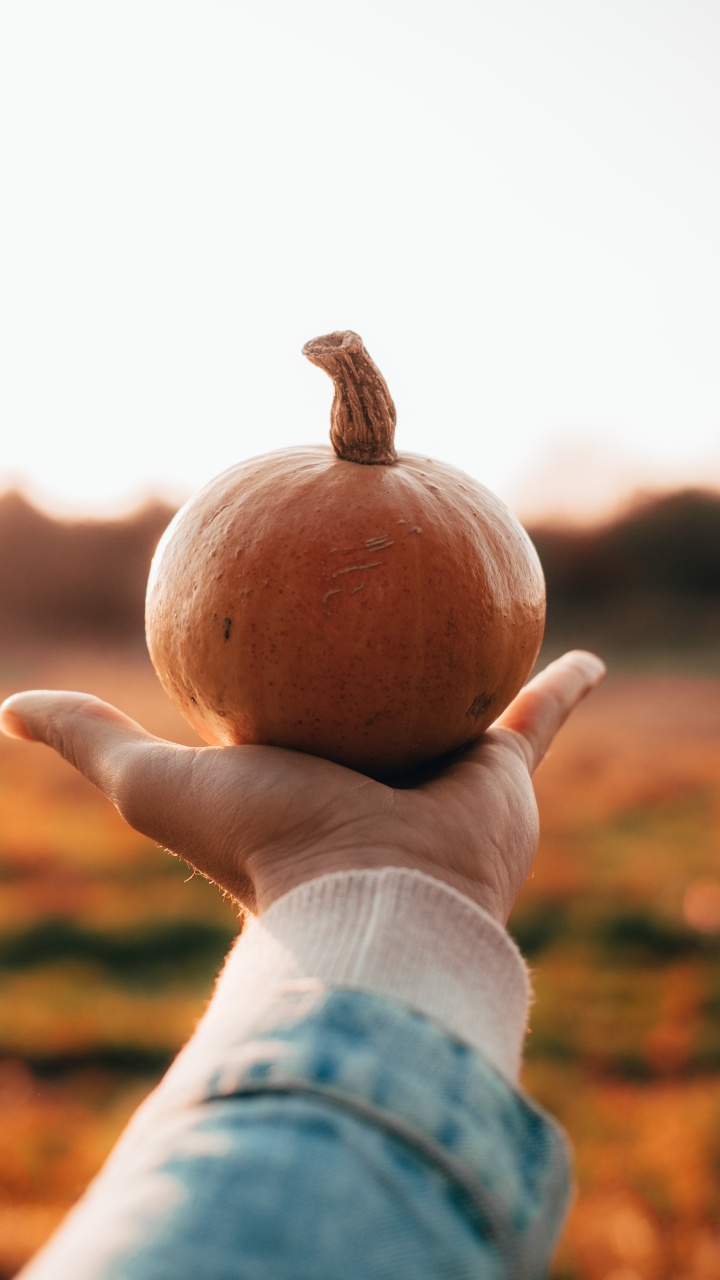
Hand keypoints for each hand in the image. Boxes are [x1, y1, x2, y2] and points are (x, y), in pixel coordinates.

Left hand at [0, 651, 603, 922]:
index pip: (297, 713)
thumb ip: (92, 739)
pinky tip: (582, 654)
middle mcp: (376, 772)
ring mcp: (441, 771)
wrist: (372, 901)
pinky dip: (565, 685)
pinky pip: (542, 714)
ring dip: (478, 674)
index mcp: (307, 777)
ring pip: (464, 702)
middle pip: (381, 703)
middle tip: (389, 631)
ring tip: (490, 624)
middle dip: (388, 679)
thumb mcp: (155, 783)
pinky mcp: (504, 769)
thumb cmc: (263, 848)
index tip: (288, 657)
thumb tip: (8, 706)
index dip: (290, 684)